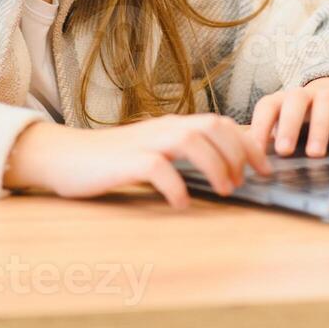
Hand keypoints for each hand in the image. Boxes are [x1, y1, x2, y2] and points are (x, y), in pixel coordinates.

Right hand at [3, 113, 270, 208]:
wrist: (64, 156)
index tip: (264, 168)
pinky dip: (176, 186)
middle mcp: (163, 127)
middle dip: (237, 153)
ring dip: (215, 165)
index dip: (247, 143)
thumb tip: (220, 168)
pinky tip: (182, 204)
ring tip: (224, 190)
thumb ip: (181, 154)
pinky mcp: (126, 161)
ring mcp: (144, 141)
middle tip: (244, 182)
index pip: (220, 123)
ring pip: (192, 139)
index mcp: (172, 125)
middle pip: (213, 126)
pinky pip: (158, 168)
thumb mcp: (152, 151)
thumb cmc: (110, 160)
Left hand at [250, 77, 328, 157]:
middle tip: (284, 151)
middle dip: (288, 126)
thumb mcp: (287, 132)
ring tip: (315, 154)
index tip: (255, 150)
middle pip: (292, 103)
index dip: (260, 126)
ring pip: (322, 103)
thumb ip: (276, 144)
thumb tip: (259, 168)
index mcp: (281, 102)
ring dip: (318, 128)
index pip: (267, 107)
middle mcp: (302, 96)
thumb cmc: (305, 123)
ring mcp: (326, 96)